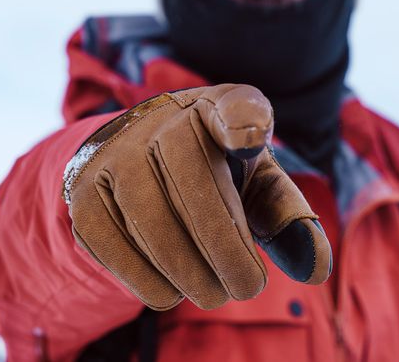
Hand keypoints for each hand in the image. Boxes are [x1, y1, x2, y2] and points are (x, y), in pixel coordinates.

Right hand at [63, 84, 331, 309]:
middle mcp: (162, 120)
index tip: (249, 137)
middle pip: (195, 186)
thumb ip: (287, 218)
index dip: (242, 120)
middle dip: (225, 250)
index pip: (234, 105)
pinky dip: (145, 278)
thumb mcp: (254, 184)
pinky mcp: (83, 191)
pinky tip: (168, 291)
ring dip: (188, 272)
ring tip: (212, 294)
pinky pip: (112, 244)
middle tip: (246, 289)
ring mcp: (115, 153)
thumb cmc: (211, 174)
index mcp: (217, 108)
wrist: (132, 159)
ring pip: (152, 222)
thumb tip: (315, 270)